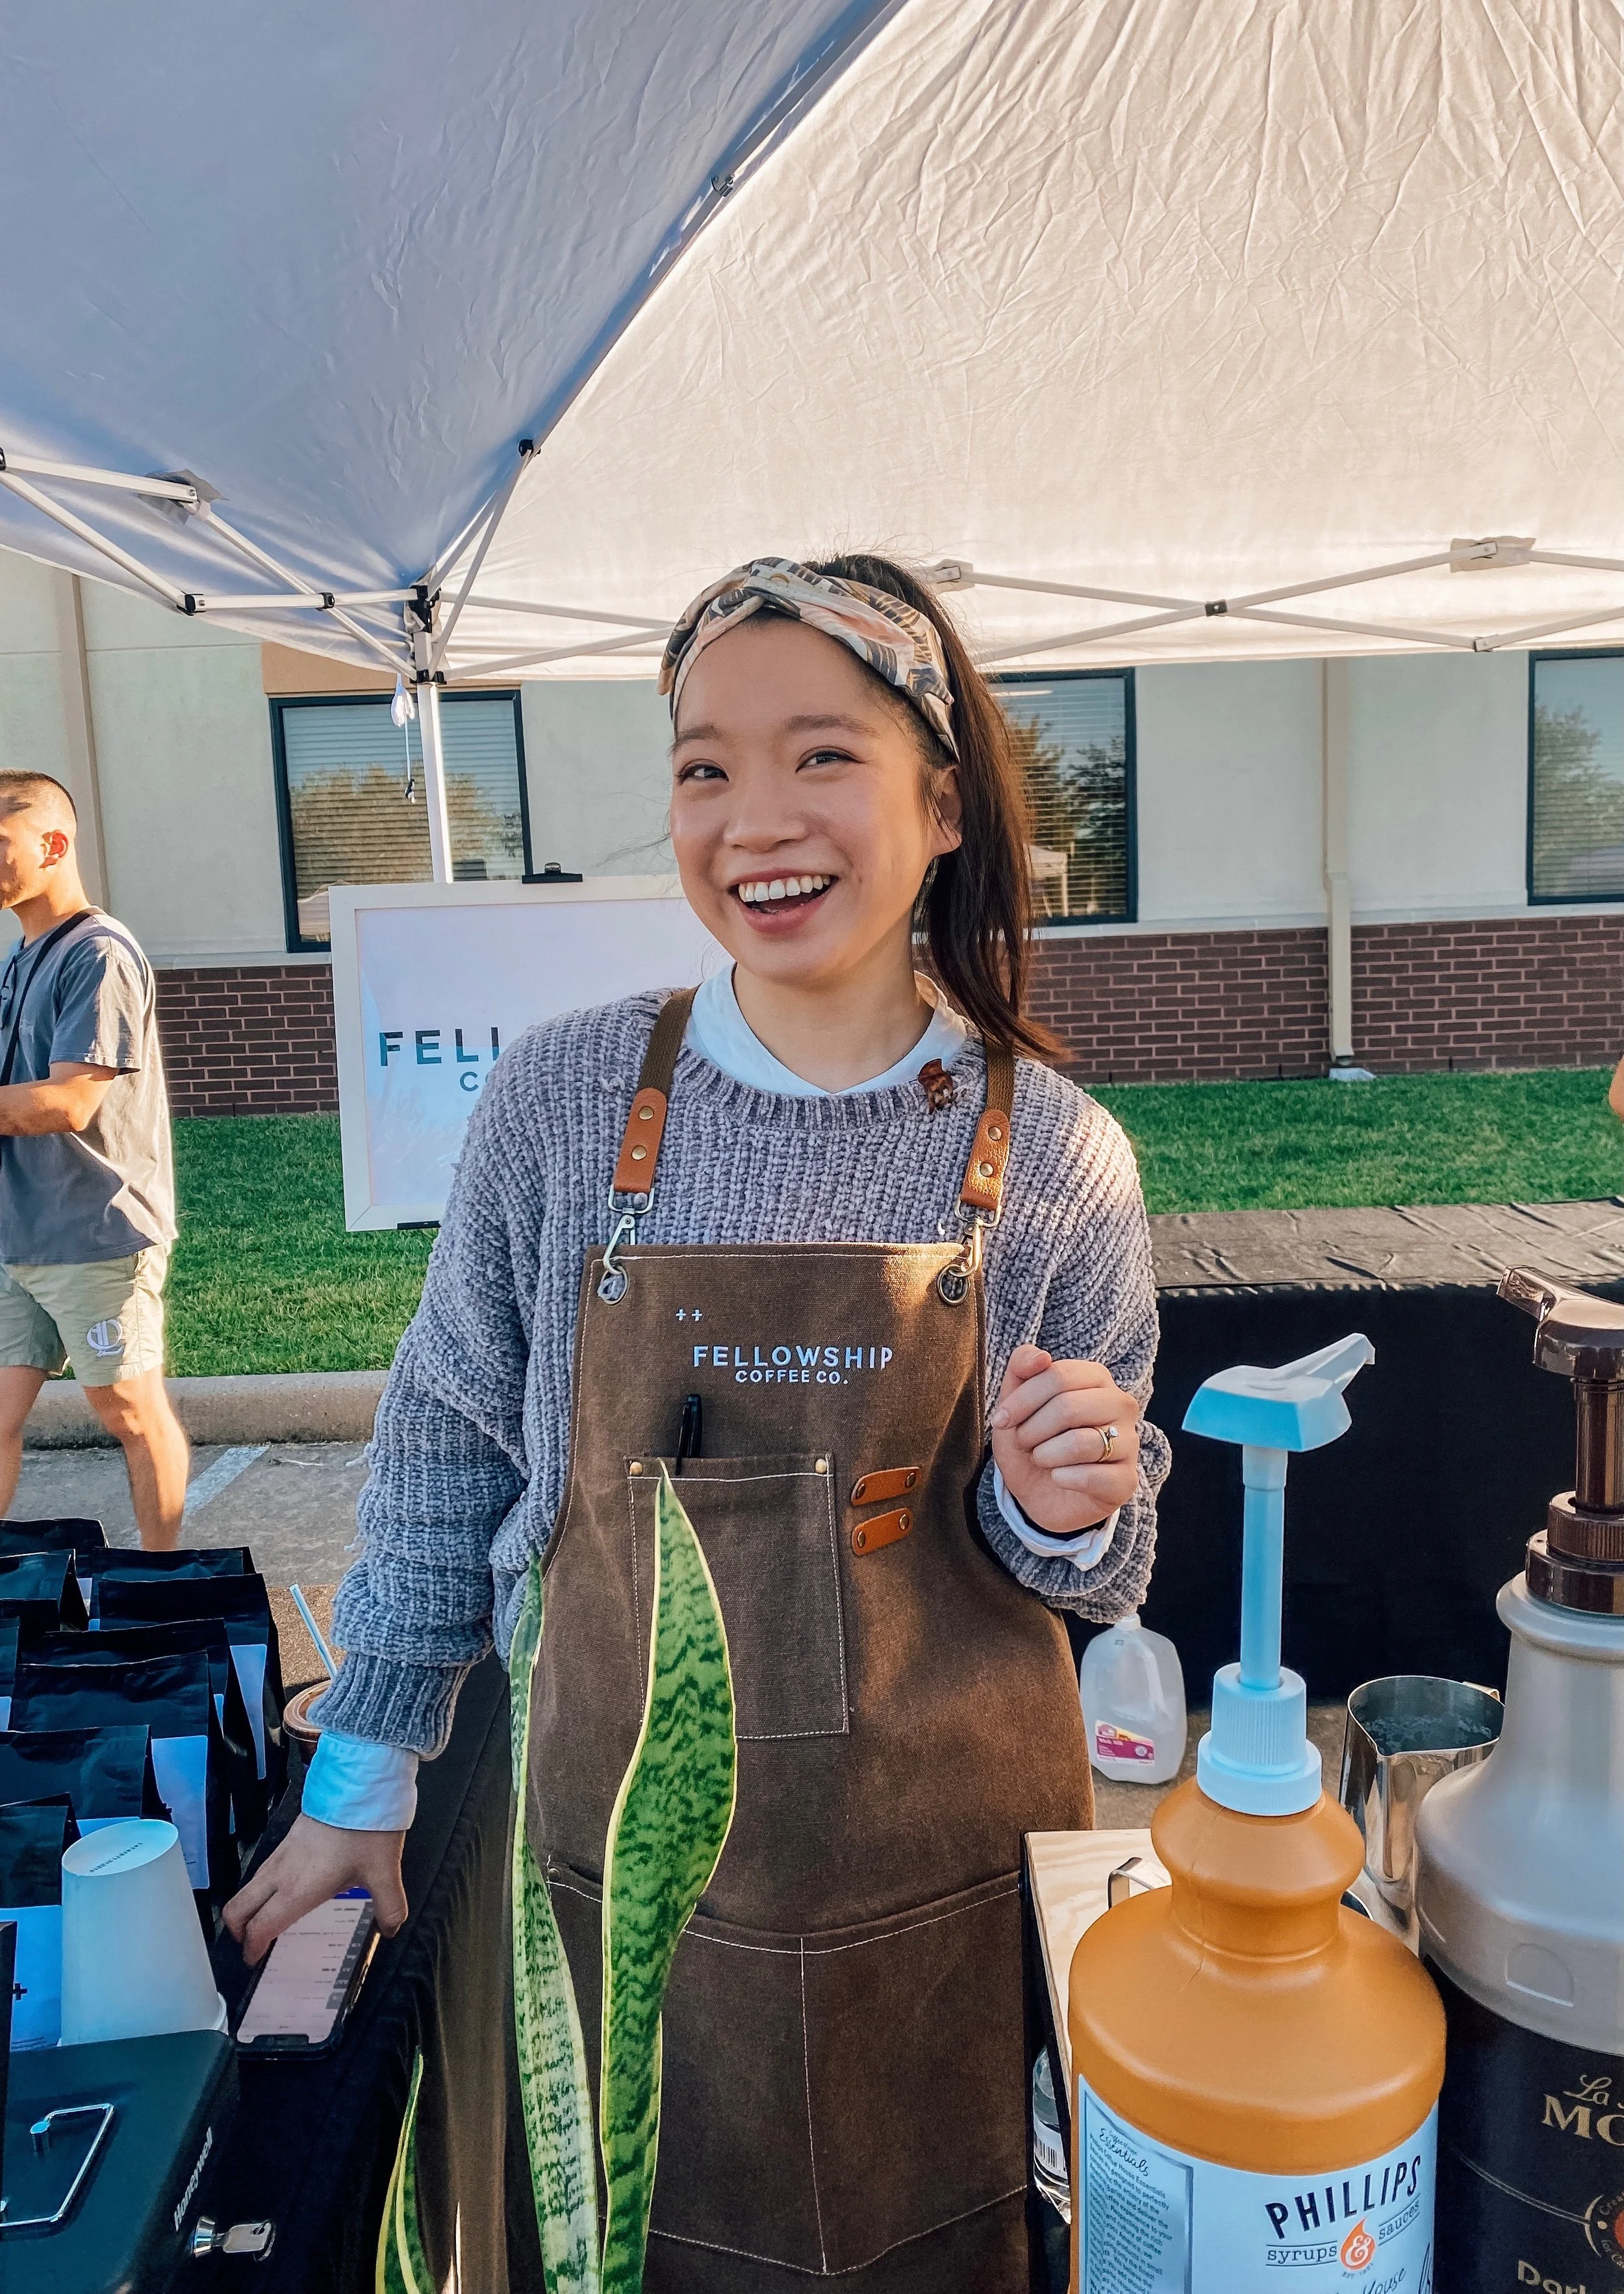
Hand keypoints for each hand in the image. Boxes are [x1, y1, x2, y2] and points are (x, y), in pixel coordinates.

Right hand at [224, 1812, 407, 1965]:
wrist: (360, 1782)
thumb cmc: (366, 1829)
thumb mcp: (385, 1873)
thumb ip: (389, 1907)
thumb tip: (390, 1930)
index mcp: (298, 1890)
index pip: (260, 1927)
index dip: (251, 1948)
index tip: (253, 1961)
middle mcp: (281, 1874)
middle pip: (238, 1908)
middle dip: (236, 1931)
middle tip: (250, 1945)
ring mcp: (281, 1854)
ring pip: (248, 1888)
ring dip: (247, 1909)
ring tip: (265, 1923)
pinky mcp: (287, 1839)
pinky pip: (262, 1871)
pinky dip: (260, 1890)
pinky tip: (283, 1892)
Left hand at [991, 1346, 1141, 1538]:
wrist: (1041, 1495)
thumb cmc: (1033, 1442)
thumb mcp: (1015, 1404)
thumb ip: (1022, 1369)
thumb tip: (1041, 1355)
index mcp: (1096, 1378)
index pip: (1058, 1375)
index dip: (1022, 1400)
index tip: (1002, 1420)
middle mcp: (1120, 1405)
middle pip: (1068, 1407)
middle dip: (1031, 1430)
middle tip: (1024, 1443)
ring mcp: (1129, 1443)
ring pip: (1079, 1443)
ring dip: (1045, 1455)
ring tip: (1041, 1459)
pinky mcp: (1126, 1480)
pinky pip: (1091, 1476)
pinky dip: (1062, 1478)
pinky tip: (1058, 1478)